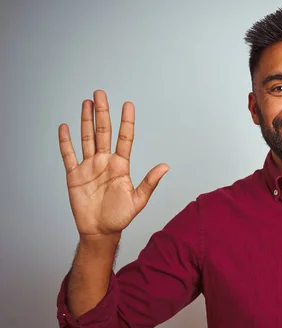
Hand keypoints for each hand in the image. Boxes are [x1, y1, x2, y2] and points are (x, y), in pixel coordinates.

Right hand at [58, 90, 168, 239]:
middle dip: (102, 112)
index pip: (125, 138)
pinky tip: (65, 127)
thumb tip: (165, 166)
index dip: (126, 122)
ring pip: (86, 138)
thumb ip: (149, 182)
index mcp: (121, 166)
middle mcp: (105, 162)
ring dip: (85, 120)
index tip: (128, 105)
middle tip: (100, 93)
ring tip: (86, 102)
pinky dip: (65, 142)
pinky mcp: (75, 175)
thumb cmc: (120, 216)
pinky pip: (69, 155)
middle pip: (103, 132)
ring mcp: (89, 167)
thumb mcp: (138, 200)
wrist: (100, 231)